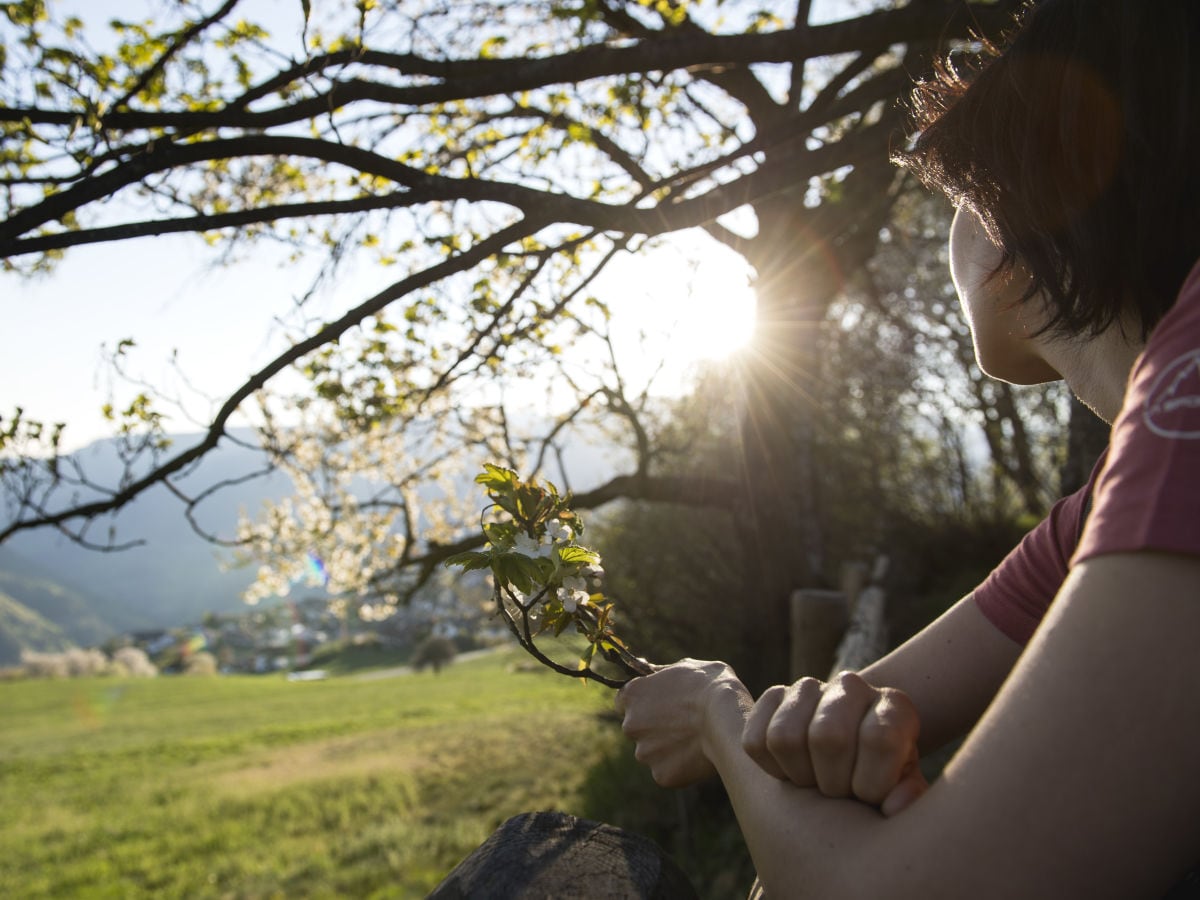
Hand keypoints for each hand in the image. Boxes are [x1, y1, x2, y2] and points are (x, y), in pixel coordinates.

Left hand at [614, 659, 750, 787]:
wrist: (727, 719)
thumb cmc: (710, 686)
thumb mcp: (683, 666)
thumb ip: (661, 674)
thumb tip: (649, 672)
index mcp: (632, 695)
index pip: (623, 702)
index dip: (642, 703)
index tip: (658, 705)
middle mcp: (630, 725)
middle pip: (637, 729)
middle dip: (654, 727)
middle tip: (682, 723)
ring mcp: (644, 753)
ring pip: (652, 752)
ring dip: (667, 747)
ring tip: (695, 738)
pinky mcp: (661, 775)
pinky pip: (668, 770)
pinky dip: (680, 765)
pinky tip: (698, 754)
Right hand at [741, 670, 927, 815]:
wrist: (854, 760)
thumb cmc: (884, 781)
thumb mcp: (904, 791)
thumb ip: (908, 798)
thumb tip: (894, 805)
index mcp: (894, 706)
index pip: (878, 739)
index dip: (871, 784)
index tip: (871, 799)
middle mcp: (852, 685)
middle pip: (827, 736)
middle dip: (832, 782)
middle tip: (841, 794)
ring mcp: (809, 686)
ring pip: (784, 737)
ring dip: (798, 775)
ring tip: (816, 783)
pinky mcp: (774, 697)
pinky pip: (754, 740)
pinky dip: (769, 768)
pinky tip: (792, 772)